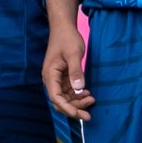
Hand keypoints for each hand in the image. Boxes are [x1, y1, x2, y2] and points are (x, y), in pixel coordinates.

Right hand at [42, 0, 94, 119]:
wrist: (64, 28)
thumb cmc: (67, 39)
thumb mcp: (74, 54)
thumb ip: (76, 71)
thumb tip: (78, 90)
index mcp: (50, 75)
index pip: (56, 98)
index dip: (67, 109)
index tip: (80, 114)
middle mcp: (51, 80)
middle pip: (60, 102)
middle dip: (74, 109)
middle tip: (89, 114)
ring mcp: (57, 79)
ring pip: (66, 98)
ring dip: (77, 102)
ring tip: (92, 99)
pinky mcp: (64, 77)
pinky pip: (69, 91)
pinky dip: (78, 95)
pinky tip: (88, 93)